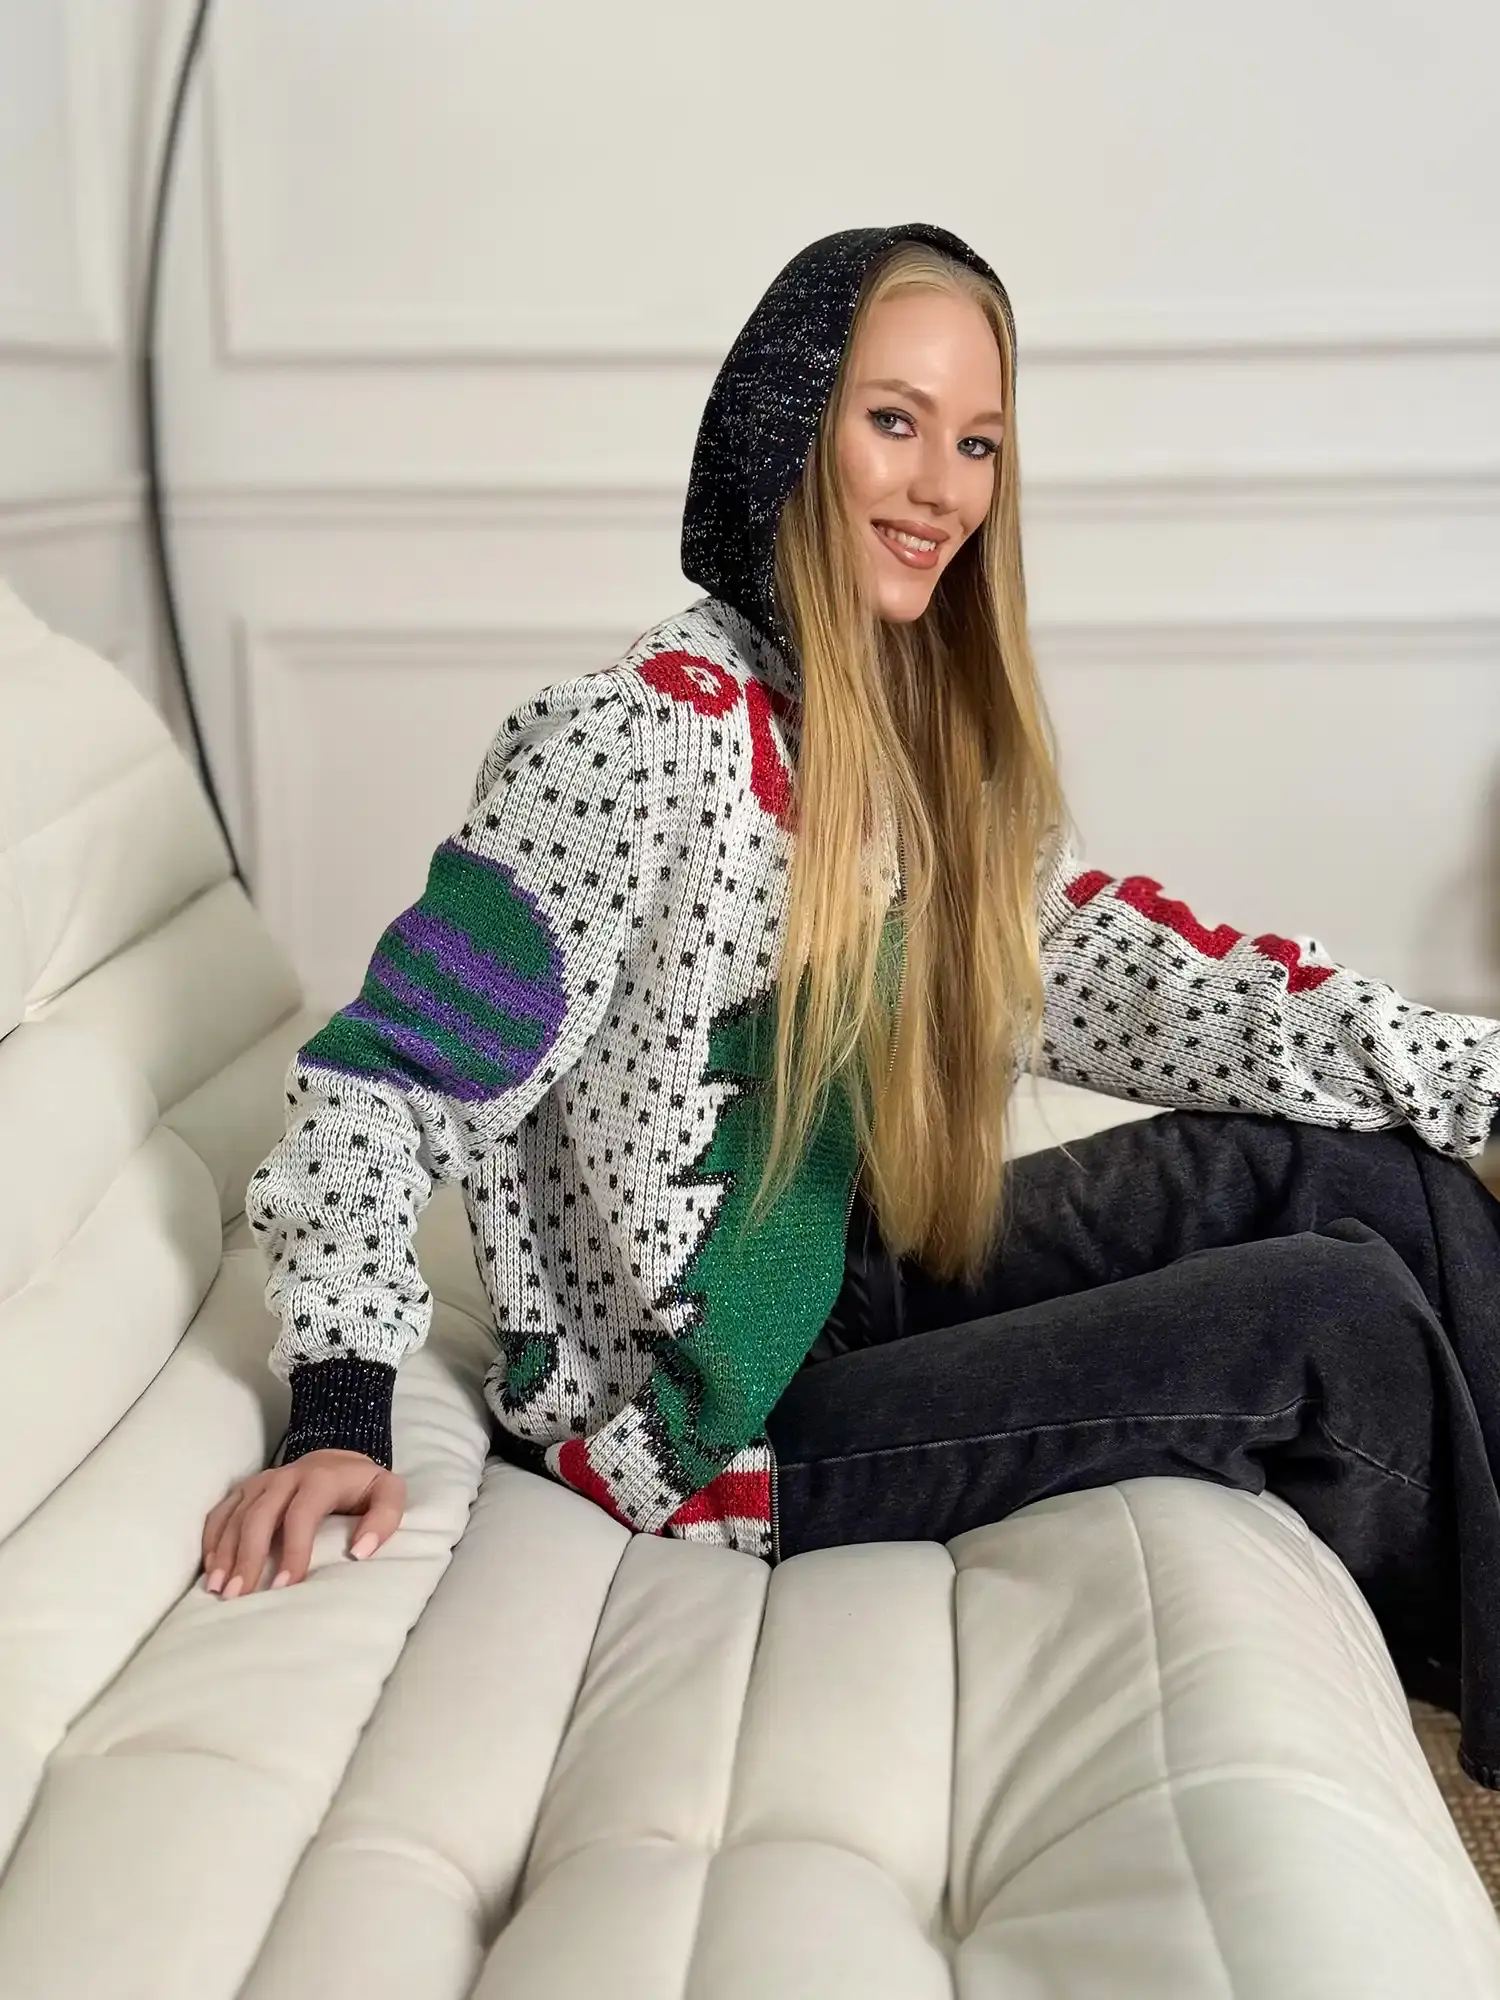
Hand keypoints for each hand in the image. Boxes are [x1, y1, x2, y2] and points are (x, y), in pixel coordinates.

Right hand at [201, 1450, 406, 1596]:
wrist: (339, 1456)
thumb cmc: (363, 1485)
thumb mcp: (389, 1493)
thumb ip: (384, 1519)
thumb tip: (361, 1552)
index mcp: (321, 1478)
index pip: (301, 1514)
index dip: (292, 1550)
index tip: (284, 1588)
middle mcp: (286, 1476)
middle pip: (260, 1515)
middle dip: (248, 1556)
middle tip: (238, 1595)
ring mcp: (262, 1481)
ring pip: (237, 1514)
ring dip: (224, 1551)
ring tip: (217, 1588)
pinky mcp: (247, 1487)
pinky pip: (222, 1510)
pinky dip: (212, 1537)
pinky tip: (209, 1567)